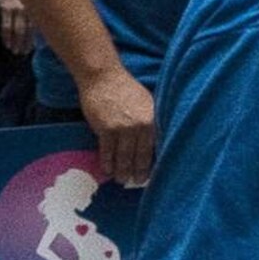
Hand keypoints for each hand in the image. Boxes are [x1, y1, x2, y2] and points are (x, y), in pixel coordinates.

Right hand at [0, 0, 33, 55]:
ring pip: (20, 29)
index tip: (31, 49)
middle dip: (26, 42)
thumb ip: (28, 7)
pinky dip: (7, 35)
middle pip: (30, 29)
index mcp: (35, 4)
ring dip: (17, 42)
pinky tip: (6, 43)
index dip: (35, 38)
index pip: (38, 26)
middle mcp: (29, 6)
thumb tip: (32, 25)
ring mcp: (17, 6)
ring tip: (15, 51)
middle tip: (22, 53)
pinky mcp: (5, 5)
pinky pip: (6, 24)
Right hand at [79, 67, 156, 187]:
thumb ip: (151, 121)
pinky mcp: (105, 129)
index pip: (155, 149)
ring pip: (123, 156)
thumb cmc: (126, 89)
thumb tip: (154, 142)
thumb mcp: (147, 103)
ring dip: (122, 171)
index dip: (152, 164)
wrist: (103, 77)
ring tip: (121, 180)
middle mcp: (140, 127)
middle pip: (140, 156)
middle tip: (135, 183)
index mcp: (153, 121)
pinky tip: (107, 170)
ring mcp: (122, 129)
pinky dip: (107, 162)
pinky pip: (107, 151)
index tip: (150, 175)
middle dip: (137, 172)